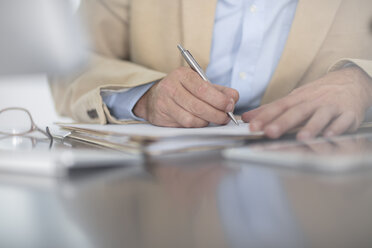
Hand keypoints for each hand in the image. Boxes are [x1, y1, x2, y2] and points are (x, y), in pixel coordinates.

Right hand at [133, 67, 238, 126]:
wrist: (154, 97)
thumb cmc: (182, 90)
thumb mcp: (198, 84)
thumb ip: (218, 90)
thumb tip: (233, 97)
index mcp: (182, 74)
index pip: (203, 89)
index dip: (219, 99)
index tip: (230, 105)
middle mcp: (171, 87)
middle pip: (198, 106)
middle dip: (217, 114)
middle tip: (226, 117)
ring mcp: (165, 103)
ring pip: (192, 118)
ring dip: (207, 121)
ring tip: (214, 119)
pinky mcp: (162, 117)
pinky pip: (185, 125)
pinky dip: (198, 125)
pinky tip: (201, 121)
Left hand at [242, 66, 371, 139]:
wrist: (351, 81)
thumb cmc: (318, 94)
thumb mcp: (293, 98)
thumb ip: (270, 109)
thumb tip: (247, 118)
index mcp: (298, 98)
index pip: (278, 107)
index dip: (265, 117)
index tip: (252, 127)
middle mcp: (313, 101)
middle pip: (296, 112)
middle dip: (282, 123)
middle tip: (270, 133)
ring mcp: (332, 106)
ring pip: (320, 116)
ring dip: (311, 127)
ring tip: (301, 137)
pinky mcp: (349, 113)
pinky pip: (343, 121)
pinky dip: (337, 128)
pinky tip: (329, 135)